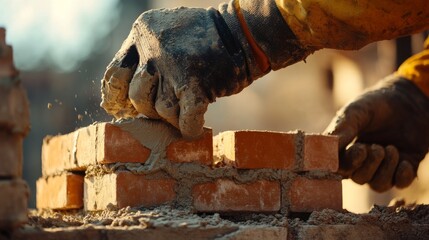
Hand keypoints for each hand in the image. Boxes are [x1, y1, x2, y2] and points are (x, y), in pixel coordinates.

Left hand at [100, 2, 309, 138]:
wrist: (243, 33)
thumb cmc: (205, 39)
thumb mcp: (166, 32)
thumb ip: (144, 55)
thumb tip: (124, 99)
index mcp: (143, 32)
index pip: (115, 73)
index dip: (116, 97)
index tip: (121, 110)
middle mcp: (154, 47)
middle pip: (138, 96)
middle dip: (150, 109)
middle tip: (168, 107)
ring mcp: (174, 65)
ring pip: (161, 111)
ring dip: (175, 118)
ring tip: (188, 109)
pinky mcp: (196, 84)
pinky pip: (185, 120)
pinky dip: (190, 128)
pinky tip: (195, 127)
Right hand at [325, 76, 428, 191]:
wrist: (409, 98)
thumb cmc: (377, 103)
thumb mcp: (356, 112)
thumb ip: (341, 130)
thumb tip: (326, 149)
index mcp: (346, 149)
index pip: (339, 168)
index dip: (346, 165)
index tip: (358, 150)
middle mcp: (363, 161)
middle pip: (358, 179)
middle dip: (368, 165)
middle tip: (376, 147)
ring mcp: (383, 166)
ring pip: (378, 185)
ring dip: (385, 169)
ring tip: (391, 148)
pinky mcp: (404, 168)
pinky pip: (399, 183)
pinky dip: (401, 176)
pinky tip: (405, 161)